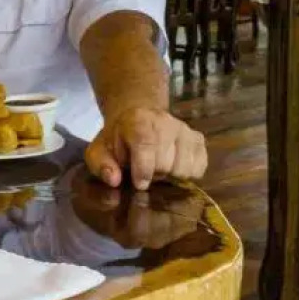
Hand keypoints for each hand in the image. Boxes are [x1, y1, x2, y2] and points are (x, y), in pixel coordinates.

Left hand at [85, 107, 206, 190]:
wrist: (138, 116)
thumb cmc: (117, 138)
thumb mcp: (99, 150)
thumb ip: (101, 165)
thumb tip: (113, 180)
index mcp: (138, 121)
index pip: (146, 145)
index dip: (143, 169)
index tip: (139, 184)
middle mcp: (166, 123)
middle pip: (167, 163)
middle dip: (154, 175)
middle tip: (144, 171)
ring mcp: (185, 130)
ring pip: (185, 169)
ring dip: (170, 176)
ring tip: (158, 168)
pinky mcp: (198, 139)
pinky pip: (199, 168)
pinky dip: (186, 174)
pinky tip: (172, 167)